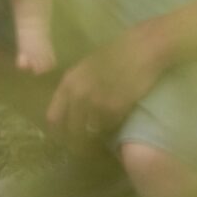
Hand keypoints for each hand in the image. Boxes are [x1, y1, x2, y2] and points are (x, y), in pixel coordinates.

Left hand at [45, 24, 168, 140]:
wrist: (142, 49)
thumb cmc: (117, 54)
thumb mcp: (87, 67)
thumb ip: (76, 87)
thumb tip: (70, 110)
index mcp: (69, 82)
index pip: (53, 117)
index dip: (59, 131)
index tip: (66, 138)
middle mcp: (78, 93)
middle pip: (71, 130)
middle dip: (76, 141)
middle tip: (85, 146)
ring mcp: (96, 101)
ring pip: (90, 131)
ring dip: (95, 136)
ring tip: (101, 137)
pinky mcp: (115, 108)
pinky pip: (109, 127)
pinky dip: (112, 128)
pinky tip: (117, 123)